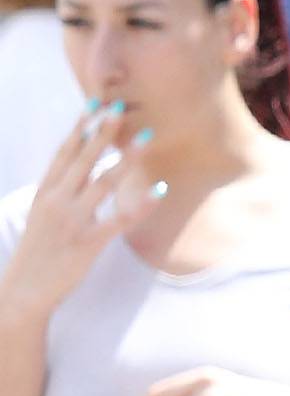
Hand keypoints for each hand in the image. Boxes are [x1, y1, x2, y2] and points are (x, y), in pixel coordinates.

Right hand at [0, 106, 162, 320]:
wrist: (24, 289)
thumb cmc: (37, 251)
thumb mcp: (39, 214)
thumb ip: (57, 191)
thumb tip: (75, 167)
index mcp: (45, 193)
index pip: (64, 153)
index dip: (80, 128)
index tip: (94, 106)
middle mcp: (57, 202)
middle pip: (83, 160)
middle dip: (102, 132)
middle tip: (119, 107)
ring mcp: (72, 222)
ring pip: (102, 183)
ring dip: (125, 159)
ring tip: (144, 138)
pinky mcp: (88, 243)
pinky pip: (119, 220)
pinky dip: (140, 205)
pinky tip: (159, 191)